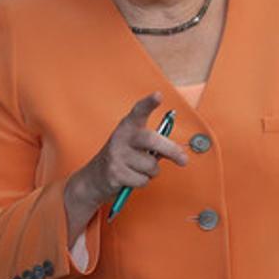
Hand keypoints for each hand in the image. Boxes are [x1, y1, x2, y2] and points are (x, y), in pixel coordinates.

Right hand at [64, 93, 187, 242]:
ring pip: (151, 166)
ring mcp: (116, 155)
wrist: (95, 177)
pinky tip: (130, 178)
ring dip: (151, 172)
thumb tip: (180, 155)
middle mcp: (120, 137)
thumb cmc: (122, 158)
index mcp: (127, 126)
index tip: (158, 95)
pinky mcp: (115, 173)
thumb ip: (156, 145)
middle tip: (183, 160)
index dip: (149, 103)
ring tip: (139, 169)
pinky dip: (142, 182)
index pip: (138, 111)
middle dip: (171, 151)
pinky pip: (143, 180)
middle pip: (151, 140)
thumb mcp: (135, 145)